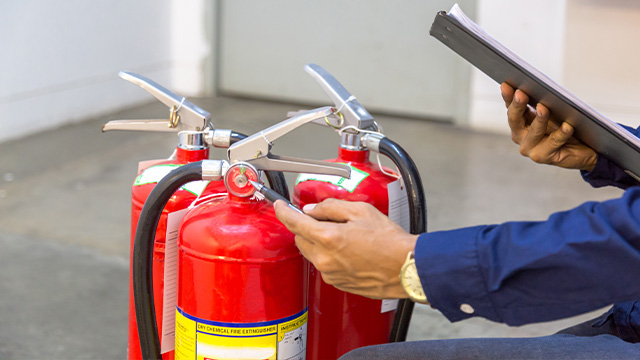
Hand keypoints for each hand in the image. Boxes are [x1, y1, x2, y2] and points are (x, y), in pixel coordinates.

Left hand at [274, 198, 417, 299]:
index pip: (295, 222)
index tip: (280, 205)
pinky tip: (348, 250)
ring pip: (311, 253)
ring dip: (318, 242)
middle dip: (306, 227)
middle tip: (324, 219)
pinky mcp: (337, 283)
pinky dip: (328, 255)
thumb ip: (331, 207)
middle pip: (300, 239)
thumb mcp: (361, 211)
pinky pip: (324, 265)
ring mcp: (330, 273)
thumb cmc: (389, 241)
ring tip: (344, 235)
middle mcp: (325, 259)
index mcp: (328, 238)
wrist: (406, 268)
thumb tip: (313, 209)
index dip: (283, 211)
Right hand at [501, 83, 596, 170]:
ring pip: (534, 132)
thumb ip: (541, 102)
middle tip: (521, 93)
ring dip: (539, 119)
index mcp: (519, 122)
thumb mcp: (552, 112)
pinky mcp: (543, 157)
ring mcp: (530, 148)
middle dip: (518, 105)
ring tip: (544, 108)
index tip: (507, 85)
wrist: (583, 149)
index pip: (510, 107)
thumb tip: (538, 86)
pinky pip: (553, 142)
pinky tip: (567, 126)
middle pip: (515, 120)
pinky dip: (561, 134)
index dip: (508, 96)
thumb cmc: (565, 127)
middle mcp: (520, 136)